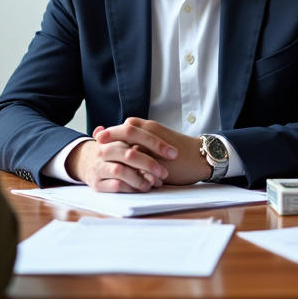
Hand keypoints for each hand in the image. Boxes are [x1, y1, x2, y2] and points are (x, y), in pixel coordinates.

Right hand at [65, 131, 169, 192]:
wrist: (83, 162)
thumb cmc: (112, 152)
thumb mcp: (121, 140)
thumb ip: (138, 138)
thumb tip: (171, 151)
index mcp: (111, 136)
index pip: (133, 133)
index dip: (155, 143)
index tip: (173, 153)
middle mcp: (103, 151)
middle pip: (130, 154)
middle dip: (151, 164)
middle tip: (164, 172)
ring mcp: (99, 167)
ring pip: (122, 171)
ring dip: (141, 178)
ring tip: (153, 182)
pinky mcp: (97, 184)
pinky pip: (116, 186)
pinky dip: (131, 188)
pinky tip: (142, 188)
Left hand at [96, 118, 212, 185]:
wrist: (199, 157)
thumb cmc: (178, 150)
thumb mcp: (158, 139)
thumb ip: (141, 140)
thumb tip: (123, 144)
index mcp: (151, 127)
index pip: (126, 126)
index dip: (112, 131)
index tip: (98, 135)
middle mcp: (153, 133)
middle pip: (127, 131)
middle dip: (111, 136)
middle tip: (98, 141)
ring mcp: (156, 146)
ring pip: (134, 147)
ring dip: (120, 152)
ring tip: (107, 157)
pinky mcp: (161, 160)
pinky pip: (144, 163)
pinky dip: (133, 167)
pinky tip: (124, 172)